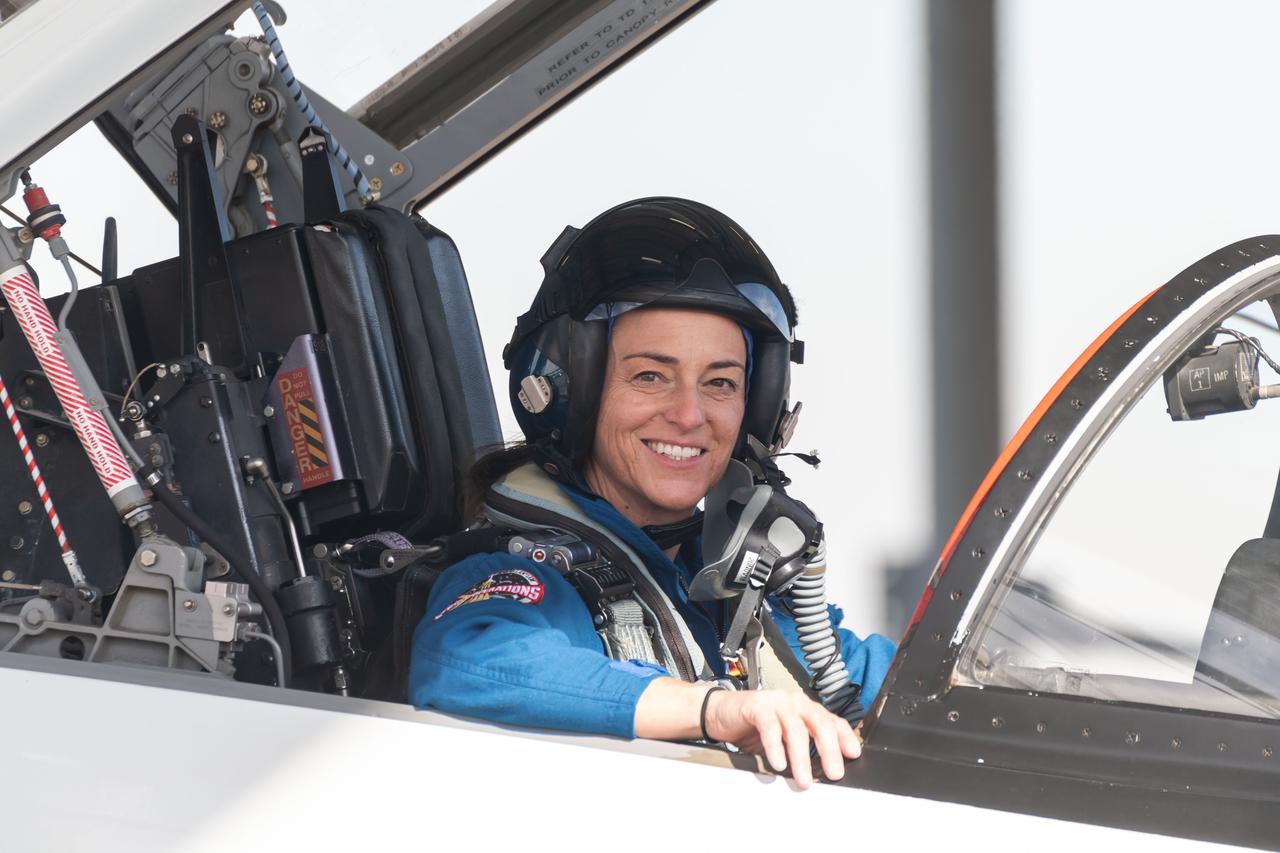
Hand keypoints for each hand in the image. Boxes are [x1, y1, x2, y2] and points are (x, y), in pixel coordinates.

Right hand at [704, 688, 860, 787]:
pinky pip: (770, 727)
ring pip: (796, 729)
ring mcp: (776, 701)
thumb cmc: (755, 728)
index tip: (853, 756)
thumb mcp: (784, 740)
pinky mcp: (757, 706)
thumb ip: (802, 750)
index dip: (845, 737)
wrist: (721, 714)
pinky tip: (778, 763)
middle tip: (834, 773)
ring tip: (804, 780)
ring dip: (802, 757)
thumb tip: (823, 774)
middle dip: (829, 750)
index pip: (832, 721)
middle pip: (819, 724)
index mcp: (806, 709)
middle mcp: (795, 702)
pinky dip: (775, 747)